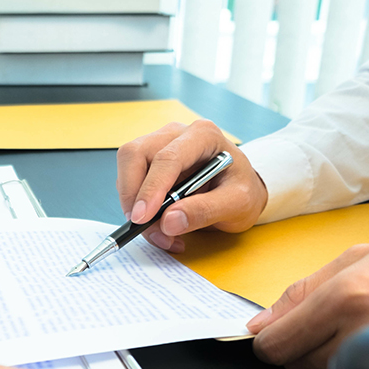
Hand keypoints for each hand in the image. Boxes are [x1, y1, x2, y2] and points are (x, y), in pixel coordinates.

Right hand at [116, 120, 267, 251]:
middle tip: (141, 226)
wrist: (238, 192)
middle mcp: (176, 135)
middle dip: (132, 194)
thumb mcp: (237, 204)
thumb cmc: (241, 191)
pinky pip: (130, 183)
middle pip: (135, 155)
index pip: (167, 157)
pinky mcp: (148, 163)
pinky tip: (159, 225)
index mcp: (203, 136)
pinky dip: (137, 208)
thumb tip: (169, 222)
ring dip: (133, 205)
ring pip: (127, 169)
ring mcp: (158, 146)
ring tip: (160, 233)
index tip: (143, 218)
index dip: (151, 188)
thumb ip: (206, 211)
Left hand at [246, 238, 368, 368]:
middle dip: (299, 349)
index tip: (272, 336)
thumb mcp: (362, 258)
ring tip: (363, 328)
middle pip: (294, 365)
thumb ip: (302, 291)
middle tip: (327, 325)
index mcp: (345, 297)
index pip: (274, 343)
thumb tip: (260, 323)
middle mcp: (360, 332)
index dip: (268, 341)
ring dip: (330, 358)